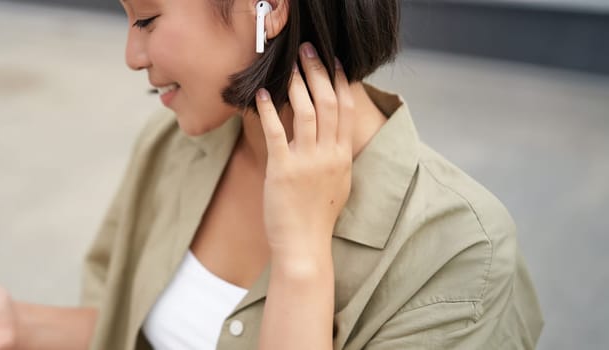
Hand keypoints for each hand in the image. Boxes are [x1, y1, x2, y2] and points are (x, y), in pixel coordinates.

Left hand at [254, 43, 353, 261]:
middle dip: (318, 72)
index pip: (346, 109)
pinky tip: (261, 95)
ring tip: (289, 66)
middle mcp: (329, 155)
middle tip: (308, 51)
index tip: (333, 61)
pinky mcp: (283, 169)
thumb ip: (335, 156)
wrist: (304, 245)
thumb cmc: (316, 217)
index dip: (340, 81)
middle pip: (329, 102)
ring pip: (307, 112)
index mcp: (343, 156)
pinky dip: (268, 111)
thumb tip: (331, 134)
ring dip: (297, 84)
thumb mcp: (337, 182)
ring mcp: (307, 161)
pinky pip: (276, 133)